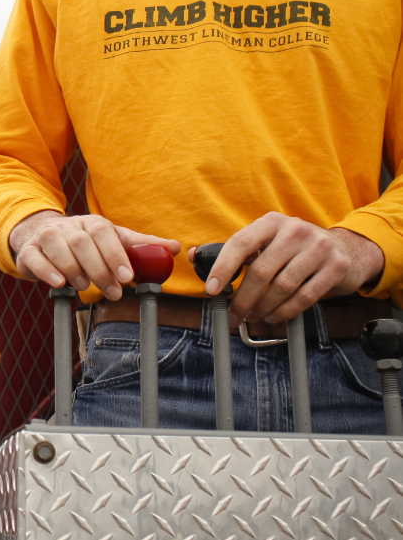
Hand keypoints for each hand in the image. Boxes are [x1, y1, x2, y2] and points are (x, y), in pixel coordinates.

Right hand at [9, 210, 180, 299]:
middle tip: (113, 292)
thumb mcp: (113, 241)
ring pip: (58, 247)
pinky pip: (34, 257)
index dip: (115, 253)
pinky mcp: (29, 251)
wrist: (43, 235)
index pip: (103, 232)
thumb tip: (174, 248)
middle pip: (82, 242)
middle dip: (99, 269)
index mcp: (92, 223)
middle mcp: (69, 226)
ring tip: (86, 287)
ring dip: (74, 269)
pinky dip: (46, 270)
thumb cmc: (85, 243)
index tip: (127, 276)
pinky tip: (59, 283)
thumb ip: (141, 246)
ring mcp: (47, 237)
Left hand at [187, 213, 384, 323]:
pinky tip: (274, 317)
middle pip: (261, 271)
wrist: (345, 250)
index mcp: (271, 222)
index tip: (212, 290)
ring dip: (263, 308)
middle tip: (234, 316)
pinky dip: (286, 312)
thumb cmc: (294, 249)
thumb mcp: (266, 241)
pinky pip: (305, 297)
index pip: (241, 242)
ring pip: (282, 286)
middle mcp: (295, 230)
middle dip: (243, 299)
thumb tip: (194, 256)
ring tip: (254, 317)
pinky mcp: (335, 267)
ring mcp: (318, 248)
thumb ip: (233, 250)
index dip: (223, 267)